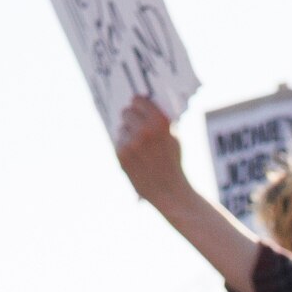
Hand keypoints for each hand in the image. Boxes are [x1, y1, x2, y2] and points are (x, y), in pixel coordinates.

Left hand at [115, 94, 190, 208]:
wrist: (169, 191)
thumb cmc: (172, 162)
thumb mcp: (173, 137)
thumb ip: (159, 122)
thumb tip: (142, 106)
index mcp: (160, 122)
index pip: (138, 100)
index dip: (138, 104)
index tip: (137, 105)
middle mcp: (144, 130)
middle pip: (126, 112)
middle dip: (131, 118)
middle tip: (136, 125)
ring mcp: (131, 142)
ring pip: (121, 128)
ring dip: (127, 134)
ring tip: (140, 147)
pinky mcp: (121, 154)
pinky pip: (118, 141)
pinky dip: (124, 146)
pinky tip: (135, 156)